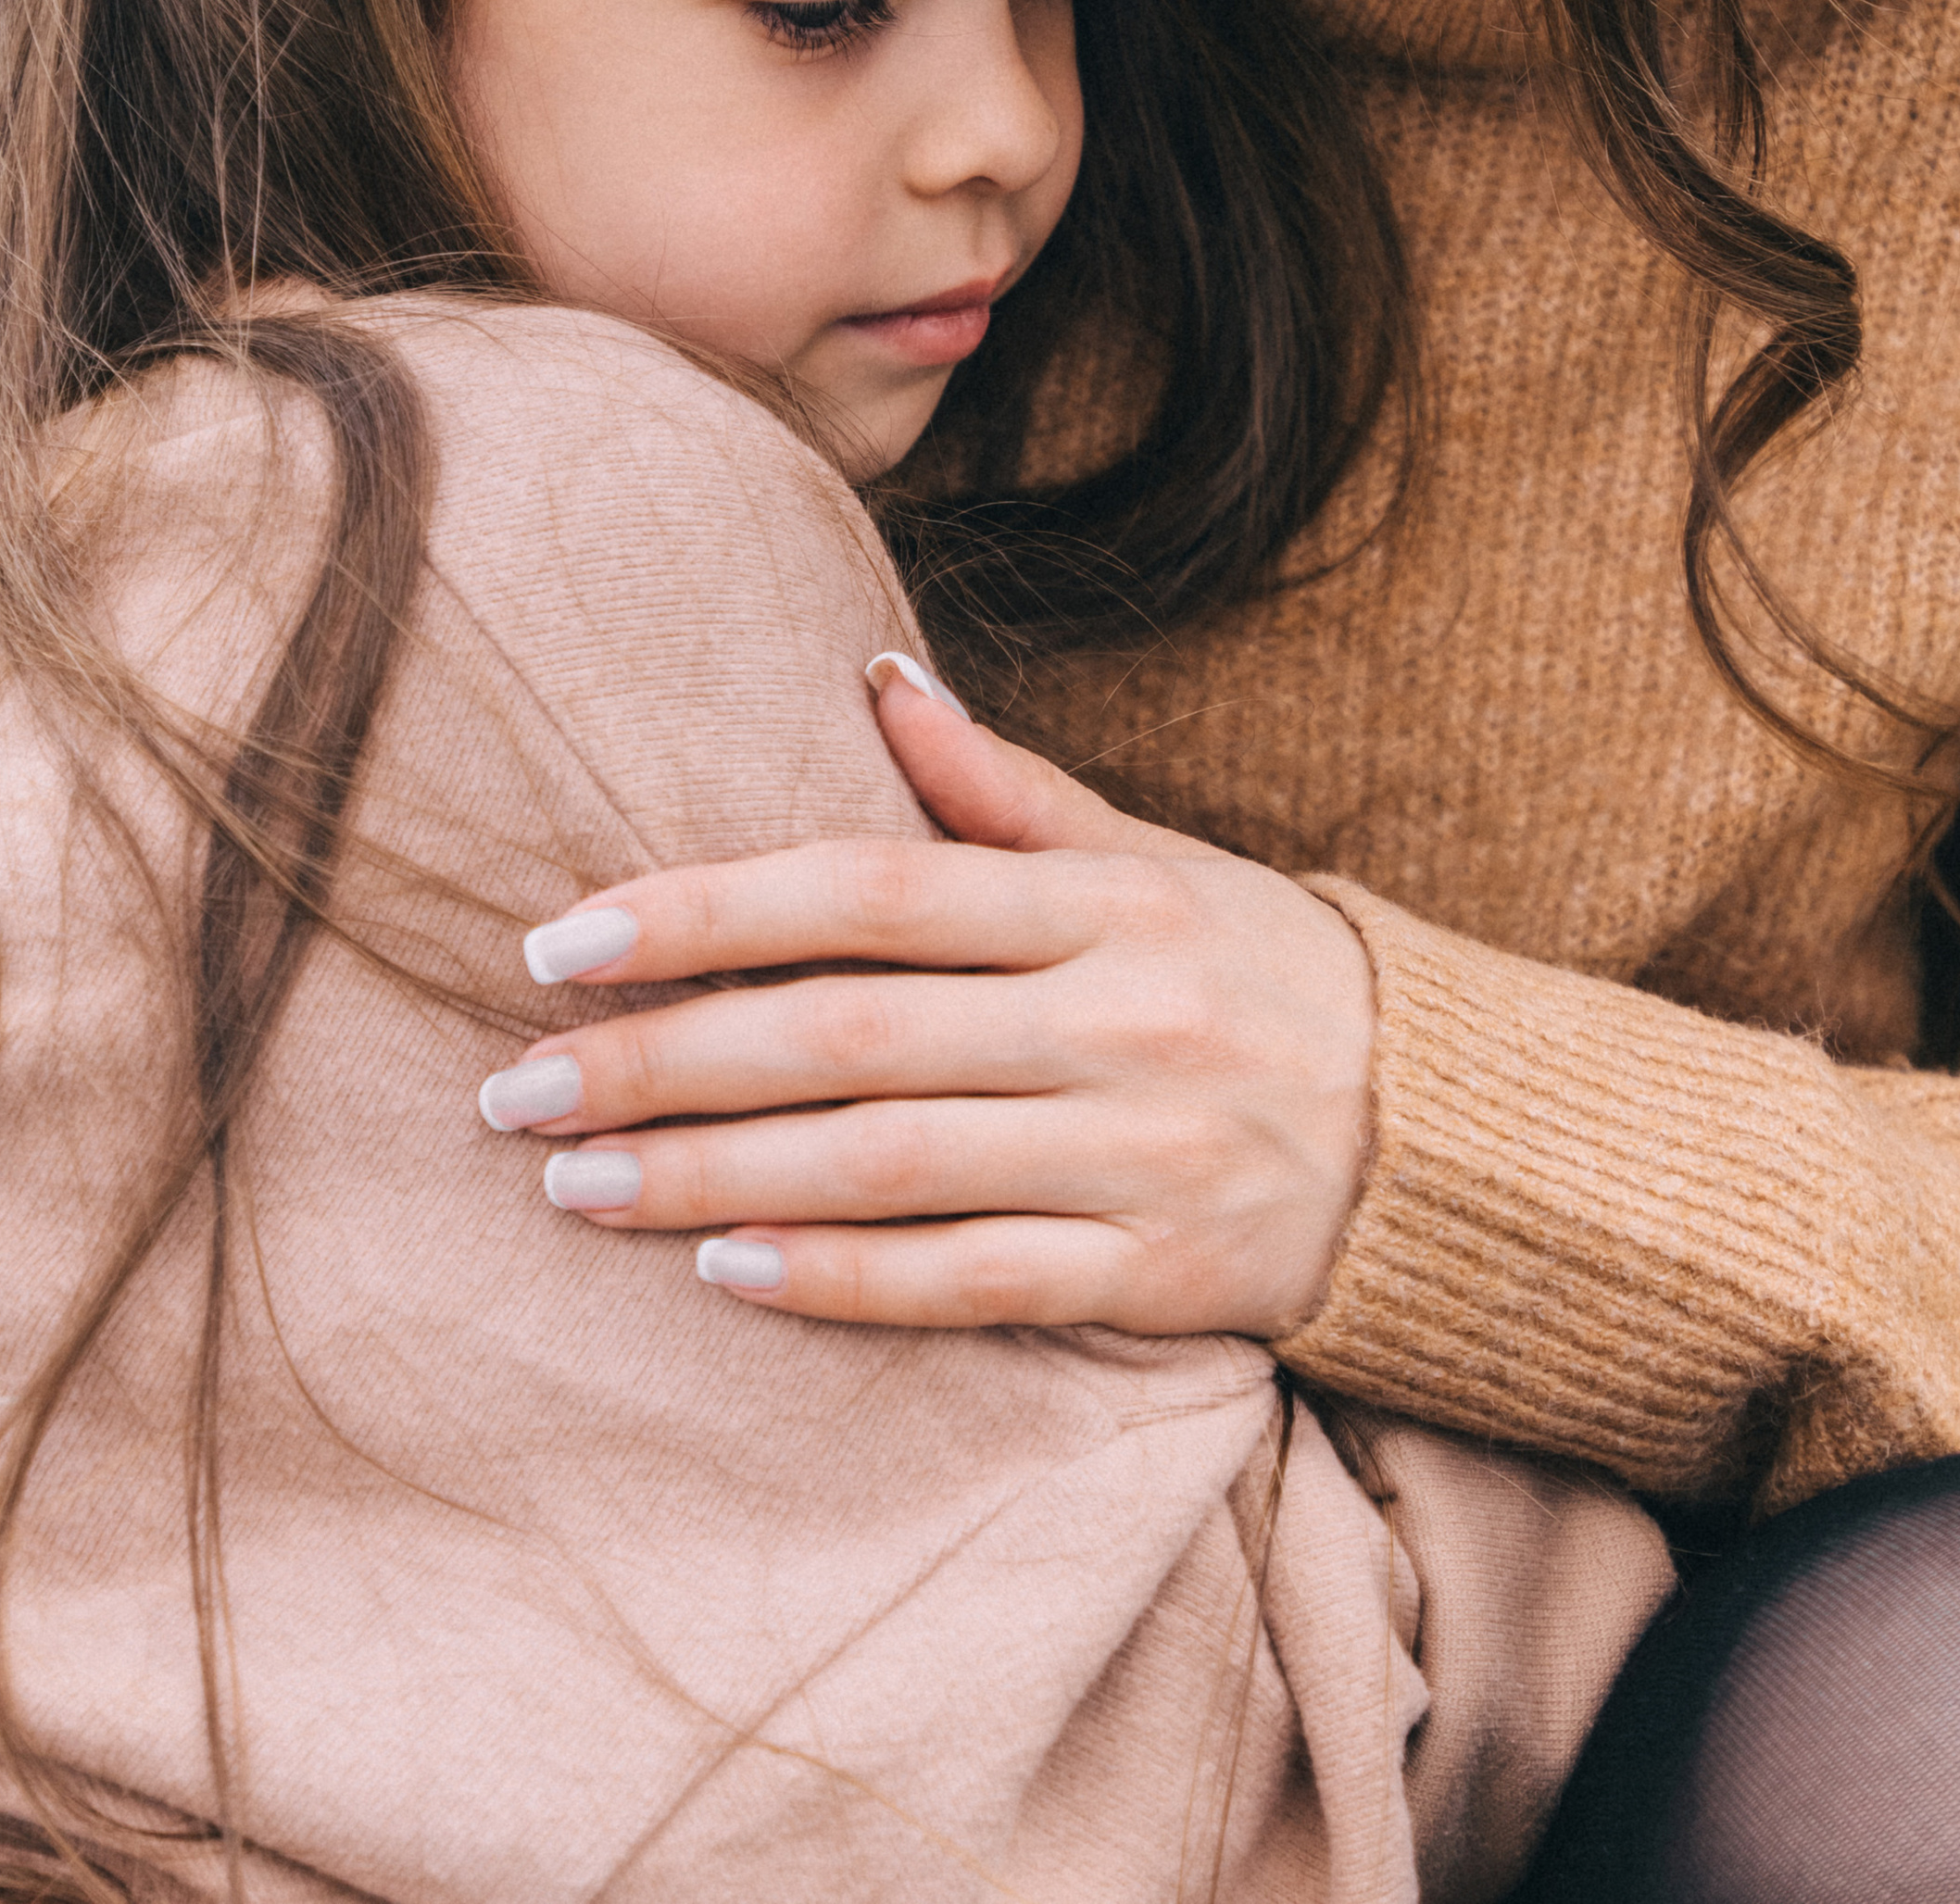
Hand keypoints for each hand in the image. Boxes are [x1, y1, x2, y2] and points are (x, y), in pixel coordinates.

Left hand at [477, 665, 1374, 1334]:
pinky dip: (840, 1279)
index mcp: (1100, 901)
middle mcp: (1110, 1019)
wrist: (1446, 1142)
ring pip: (882, 1164)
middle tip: (512, 1084)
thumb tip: (872, 679)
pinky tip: (720, 1269)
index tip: (558, 939)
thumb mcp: (1153, 861)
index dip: (706, 910)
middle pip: (847, 1032)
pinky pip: (968, 1281)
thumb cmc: (1260, 975)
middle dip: (661, 1057)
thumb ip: (1005, 790)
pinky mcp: (1150, 1277)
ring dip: (709, 1173)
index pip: (867, 888)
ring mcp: (1131, 1153)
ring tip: (572, 1181)